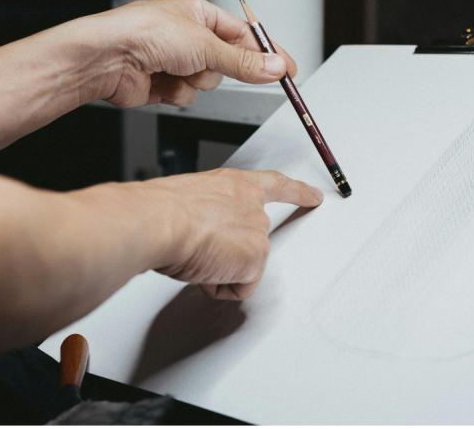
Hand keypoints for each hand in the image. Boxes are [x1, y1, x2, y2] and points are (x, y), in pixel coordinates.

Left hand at [79, 0, 298, 107]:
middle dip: (218, 69)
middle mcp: (187, 35)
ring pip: (207, 82)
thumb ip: (244, 62)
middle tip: (211, 67)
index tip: (287, 68)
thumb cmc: (144, 33)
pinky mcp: (163, 82)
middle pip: (227, 62)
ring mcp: (174, 59)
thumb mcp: (206, 45)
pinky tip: (161, 82)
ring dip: (195, 81)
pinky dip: (178, 93)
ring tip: (175, 69)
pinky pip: (188, 95)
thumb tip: (276, 67)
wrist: (108, 57)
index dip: (265, 52)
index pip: (243, 34)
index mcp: (199, 13)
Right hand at [138, 168, 322, 299]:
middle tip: (199, 248)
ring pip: (242, 268)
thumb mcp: (190, 200)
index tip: (314, 196)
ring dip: (217, 269)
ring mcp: (257, 234)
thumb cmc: (163, 209)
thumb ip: (209, 213)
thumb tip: (201, 234)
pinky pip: (239, 288)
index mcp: (236, 185)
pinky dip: (219, 286)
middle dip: (229, 254)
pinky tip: (203, 269)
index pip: (275, 186)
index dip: (297, 192)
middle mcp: (252, 207)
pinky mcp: (255, 259)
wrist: (159, 221)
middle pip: (254, 241)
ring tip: (193, 254)